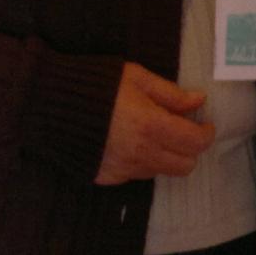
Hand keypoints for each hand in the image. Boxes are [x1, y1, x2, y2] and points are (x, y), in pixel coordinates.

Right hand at [95, 62, 214, 184]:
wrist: (49, 103)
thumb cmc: (96, 84)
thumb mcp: (137, 78)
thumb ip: (170, 93)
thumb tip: (198, 101)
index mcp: (151, 126)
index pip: (195, 143)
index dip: (206, 134)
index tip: (204, 125)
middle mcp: (140, 153)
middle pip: (184, 166)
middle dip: (189, 149)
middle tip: (182, 131)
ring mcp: (123, 169)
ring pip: (160, 171)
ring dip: (165, 156)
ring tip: (152, 134)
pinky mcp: (107, 177)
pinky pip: (135, 175)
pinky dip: (140, 161)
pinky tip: (128, 142)